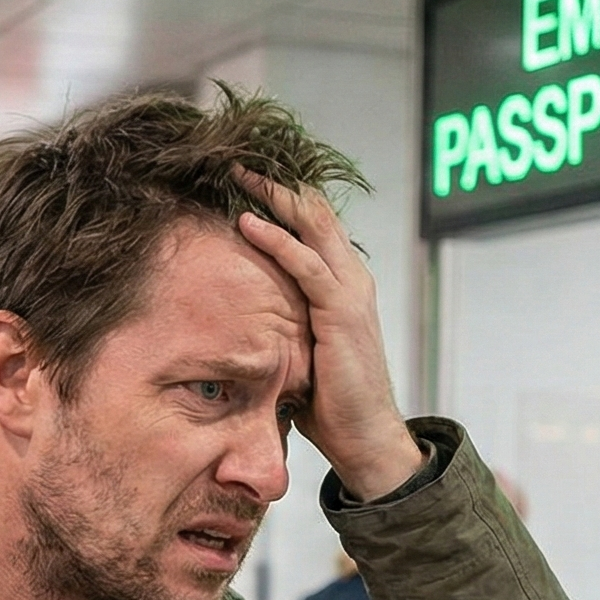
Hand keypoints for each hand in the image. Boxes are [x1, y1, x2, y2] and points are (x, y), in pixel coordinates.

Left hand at [232, 169, 425, 499]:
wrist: (364, 437)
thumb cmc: (328, 401)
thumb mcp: (297, 350)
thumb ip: (278, 324)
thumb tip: (234, 318)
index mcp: (342, 283)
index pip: (312, 225)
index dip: (282, 197)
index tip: (243, 178)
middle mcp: (351, 278)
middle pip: (314, 212)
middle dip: (275, 183)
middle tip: (236, 161)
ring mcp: (351, 292)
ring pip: (313, 226)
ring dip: (273, 197)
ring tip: (238, 174)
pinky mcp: (342, 312)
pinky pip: (306, 265)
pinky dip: (276, 240)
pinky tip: (248, 223)